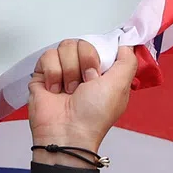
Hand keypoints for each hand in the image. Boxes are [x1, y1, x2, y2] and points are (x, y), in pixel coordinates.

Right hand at [28, 40, 137, 156]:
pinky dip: (53, 73)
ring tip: (70, 90)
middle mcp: (84, 70)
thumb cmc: (94, 115)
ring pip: (64, 47)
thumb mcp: (120, 86)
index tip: (101, 69)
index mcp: (104, 73)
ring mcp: (64, 70)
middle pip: (82, 43)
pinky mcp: (44, 73)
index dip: (100, 53)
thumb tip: (126, 45)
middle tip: (86, 83)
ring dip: (69, 71)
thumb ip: (127, 62)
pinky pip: (47, 56)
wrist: (66, 130)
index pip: (101, 45)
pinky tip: (56, 89)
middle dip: (85, 64)